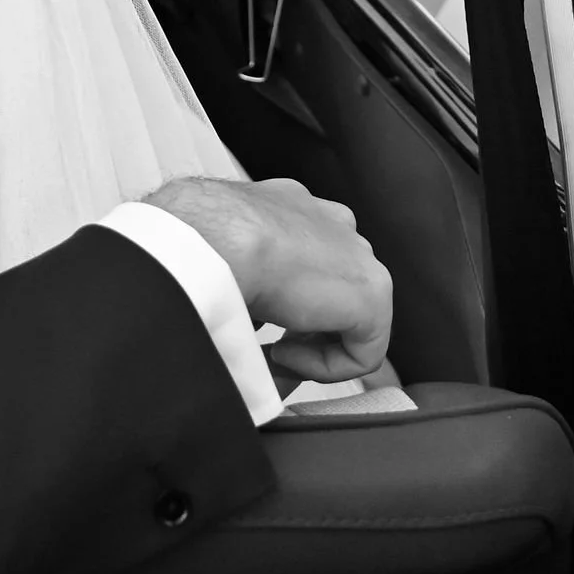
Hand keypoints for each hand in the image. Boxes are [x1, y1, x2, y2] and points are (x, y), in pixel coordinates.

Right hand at [148, 174, 392, 386]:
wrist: (212, 235)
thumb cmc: (201, 237)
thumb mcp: (226, 260)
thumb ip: (246, 287)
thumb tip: (252, 335)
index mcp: (295, 206)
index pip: (307, 257)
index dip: (284, 303)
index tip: (256, 326)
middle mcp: (331, 223)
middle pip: (333, 286)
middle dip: (305, 322)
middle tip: (269, 341)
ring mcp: (356, 254)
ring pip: (351, 318)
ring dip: (314, 343)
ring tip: (274, 350)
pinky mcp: (372, 295)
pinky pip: (362, 350)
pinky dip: (324, 366)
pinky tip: (283, 353)